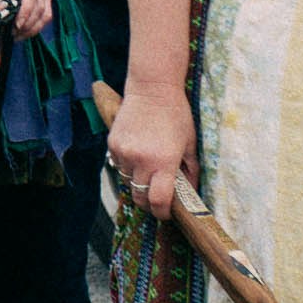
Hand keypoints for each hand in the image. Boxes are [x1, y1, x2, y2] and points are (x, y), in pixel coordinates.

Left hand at [0, 0, 60, 37]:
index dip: (25, 12)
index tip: (17, 24)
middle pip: (39, 9)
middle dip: (28, 26)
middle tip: (13, 36)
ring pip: (46, 13)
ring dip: (34, 27)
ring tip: (18, 36)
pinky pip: (48, 10)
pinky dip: (40, 23)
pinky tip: (27, 29)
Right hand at [104, 75, 195, 219]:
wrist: (152, 88)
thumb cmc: (175, 114)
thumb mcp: (189, 144)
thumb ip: (190, 171)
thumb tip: (190, 192)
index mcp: (164, 162)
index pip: (159, 201)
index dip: (162, 213)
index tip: (166, 213)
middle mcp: (142, 160)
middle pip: (140, 198)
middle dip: (149, 202)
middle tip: (158, 197)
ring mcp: (125, 153)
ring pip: (127, 182)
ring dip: (137, 182)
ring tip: (148, 169)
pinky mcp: (112, 145)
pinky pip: (118, 166)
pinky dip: (127, 166)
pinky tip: (137, 153)